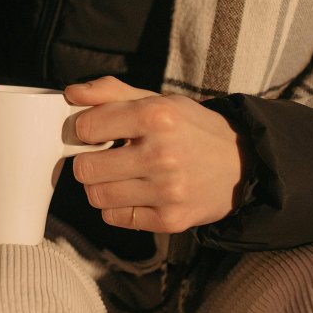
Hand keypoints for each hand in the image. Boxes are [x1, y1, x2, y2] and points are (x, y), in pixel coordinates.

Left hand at [66, 76, 245, 232]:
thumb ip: (110, 92)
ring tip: (120, 175)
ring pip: (97, 196)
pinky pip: (115, 218)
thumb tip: (71, 94)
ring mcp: (167, 191)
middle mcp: (162, 154)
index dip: (85, 129)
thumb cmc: (191, 128)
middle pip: (85, 168)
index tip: (96, 132)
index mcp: (157, 116)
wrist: (241, 164)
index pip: (87, 128)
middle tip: (105, 156)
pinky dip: (118, 207)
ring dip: (102, 185)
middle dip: (89, 160)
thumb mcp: (157, 100)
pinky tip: (136, 192)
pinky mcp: (170, 220)